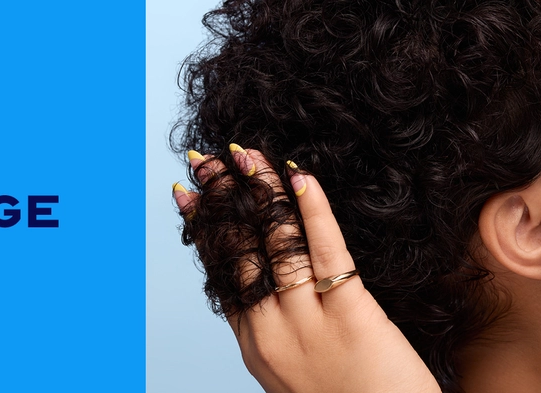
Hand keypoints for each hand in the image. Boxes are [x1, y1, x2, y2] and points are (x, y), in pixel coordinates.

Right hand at [173, 145, 440, 392]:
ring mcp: (308, 324)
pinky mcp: (351, 317)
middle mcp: (272, 333)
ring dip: (259, 192)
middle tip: (209, 159)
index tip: (189, 195)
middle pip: (238, 253)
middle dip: (221, 200)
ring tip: (247, 155)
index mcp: (256, 346)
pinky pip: (327, 252)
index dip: (205, 229)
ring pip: (274, 244)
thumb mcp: (295, 375)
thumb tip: (269, 287)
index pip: (221, 275)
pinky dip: (313, 210)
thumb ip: (278, 331)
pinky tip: (300, 177)